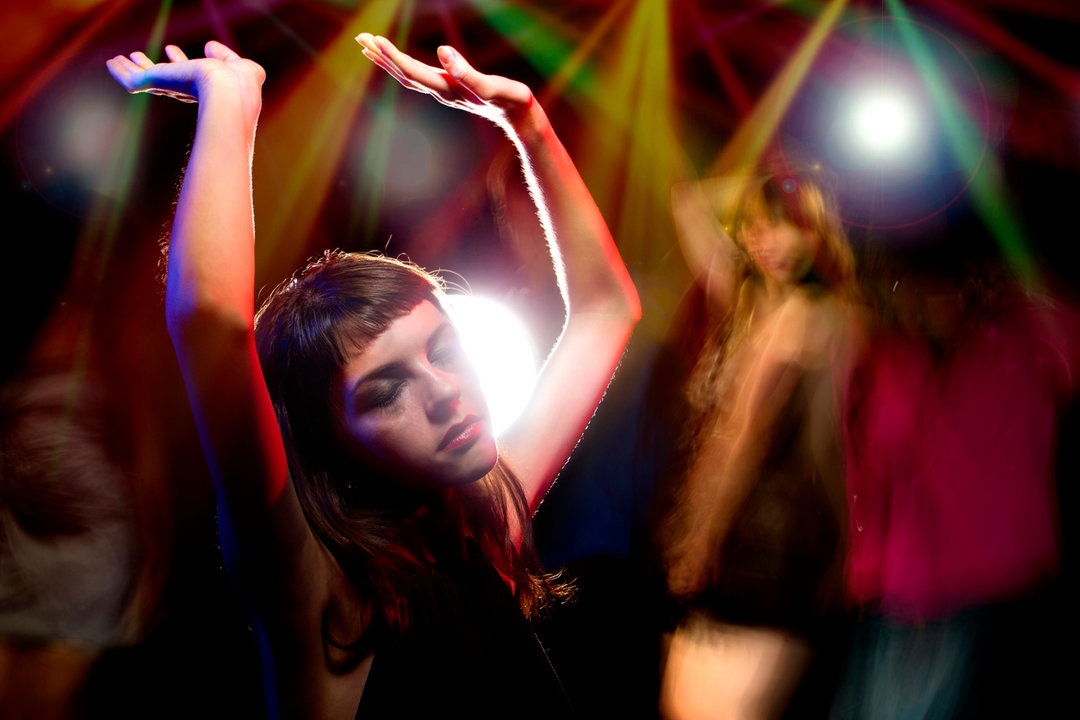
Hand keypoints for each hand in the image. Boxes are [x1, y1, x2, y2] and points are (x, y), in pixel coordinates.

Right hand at [106, 41, 264, 109]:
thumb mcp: (239, 65)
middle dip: (151, 67)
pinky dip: (120, 73)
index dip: (179, 61)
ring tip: (118, 59)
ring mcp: (169, 88)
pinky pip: (132, 80)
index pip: (188, 74)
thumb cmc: (240, 83)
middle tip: (137, 56)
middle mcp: (185, 90)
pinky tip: (112, 63)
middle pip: (162, 79)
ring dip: (131, 69)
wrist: (228, 91)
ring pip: (145, 79)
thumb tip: (210, 46)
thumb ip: (225, 55)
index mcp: (204, 87)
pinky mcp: (156, 84)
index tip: (172, 49)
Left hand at [356, 33, 533, 126]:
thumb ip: (466, 71)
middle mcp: (439, 91)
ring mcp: (442, 90)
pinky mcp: (448, 87)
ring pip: (407, 75)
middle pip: (402, 73)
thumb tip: (443, 51)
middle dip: (381, 56)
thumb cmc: (508, 100)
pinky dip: (402, 64)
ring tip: (369, 45)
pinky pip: (418, 74)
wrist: (518, 116)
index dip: (393, 56)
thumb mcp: (490, 85)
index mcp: (446, 88)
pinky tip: (398, 58)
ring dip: (388, 61)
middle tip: (361, 38)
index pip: (412, 71)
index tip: (376, 41)